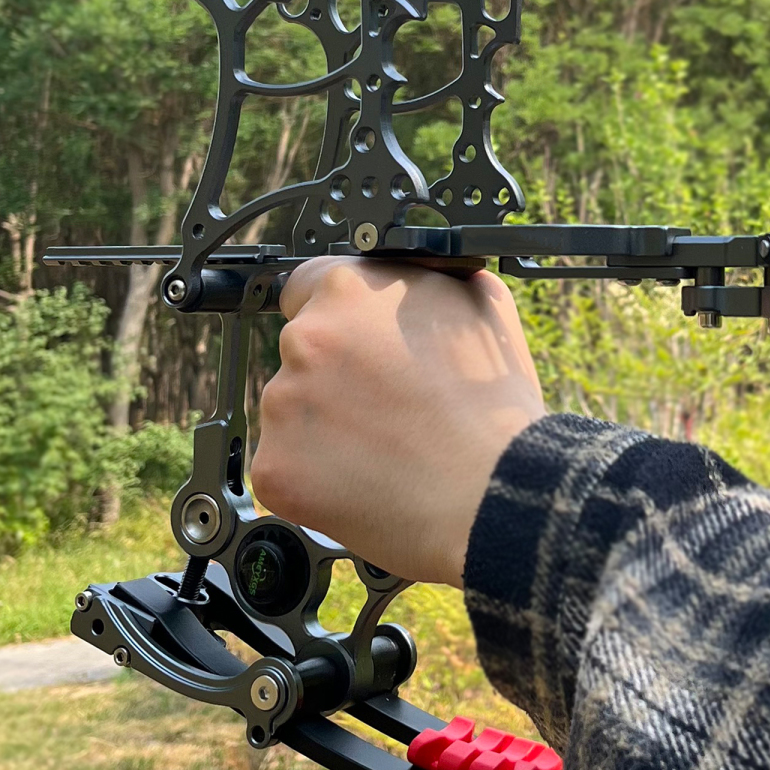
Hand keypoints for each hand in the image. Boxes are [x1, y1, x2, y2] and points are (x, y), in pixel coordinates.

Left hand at [252, 258, 546, 587]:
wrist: (491, 493)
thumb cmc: (494, 407)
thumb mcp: (481, 304)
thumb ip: (426, 280)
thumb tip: (411, 276)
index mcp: (347, 290)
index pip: (307, 287)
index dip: (339, 317)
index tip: (357, 344)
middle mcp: (305, 339)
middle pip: (304, 351)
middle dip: (336, 374)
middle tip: (387, 404)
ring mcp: (283, 405)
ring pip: (294, 410)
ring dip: (326, 426)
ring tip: (386, 447)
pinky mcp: (275, 466)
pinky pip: (287, 465)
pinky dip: (317, 476)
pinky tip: (366, 481)